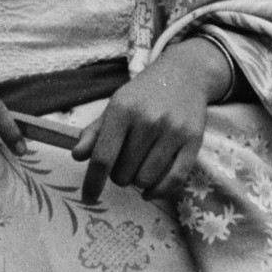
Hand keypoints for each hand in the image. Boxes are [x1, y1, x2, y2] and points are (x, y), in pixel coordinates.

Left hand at [79, 39, 234, 204]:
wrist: (185, 74)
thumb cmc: (143, 94)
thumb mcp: (115, 106)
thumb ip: (94, 131)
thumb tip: (77, 156)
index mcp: (123, 110)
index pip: (103, 157)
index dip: (92, 182)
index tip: (87, 198)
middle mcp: (148, 120)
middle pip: (123, 174)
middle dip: (118, 175)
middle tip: (124, 161)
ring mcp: (173, 132)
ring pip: (145, 180)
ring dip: (137, 181)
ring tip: (139, 165)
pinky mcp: (193, 141)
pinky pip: (174, 180)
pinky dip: (158, 192)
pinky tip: (149, 192)